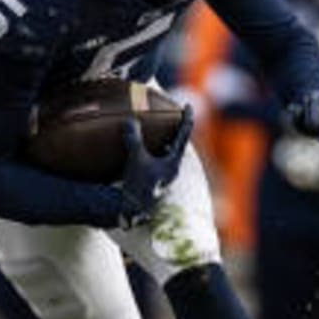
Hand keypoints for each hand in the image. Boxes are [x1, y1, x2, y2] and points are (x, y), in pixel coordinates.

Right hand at [118, 106, 193, 226]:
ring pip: (164, 155)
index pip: (183, 134)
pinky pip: (153, 163)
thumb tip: (130, 121)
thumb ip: (134, 139)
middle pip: (175, 145)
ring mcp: (161, 177)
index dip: (186, 118)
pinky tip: (138, 153)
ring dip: (160, 143)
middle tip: (168, 118)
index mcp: (173, 161)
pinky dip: (149, 154)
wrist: (132, 213)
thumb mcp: (136, 159)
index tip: (187, 105)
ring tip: (153, 133)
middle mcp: (170, 169)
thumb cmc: (140, 186)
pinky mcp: (151, 183)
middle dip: (172, 131)